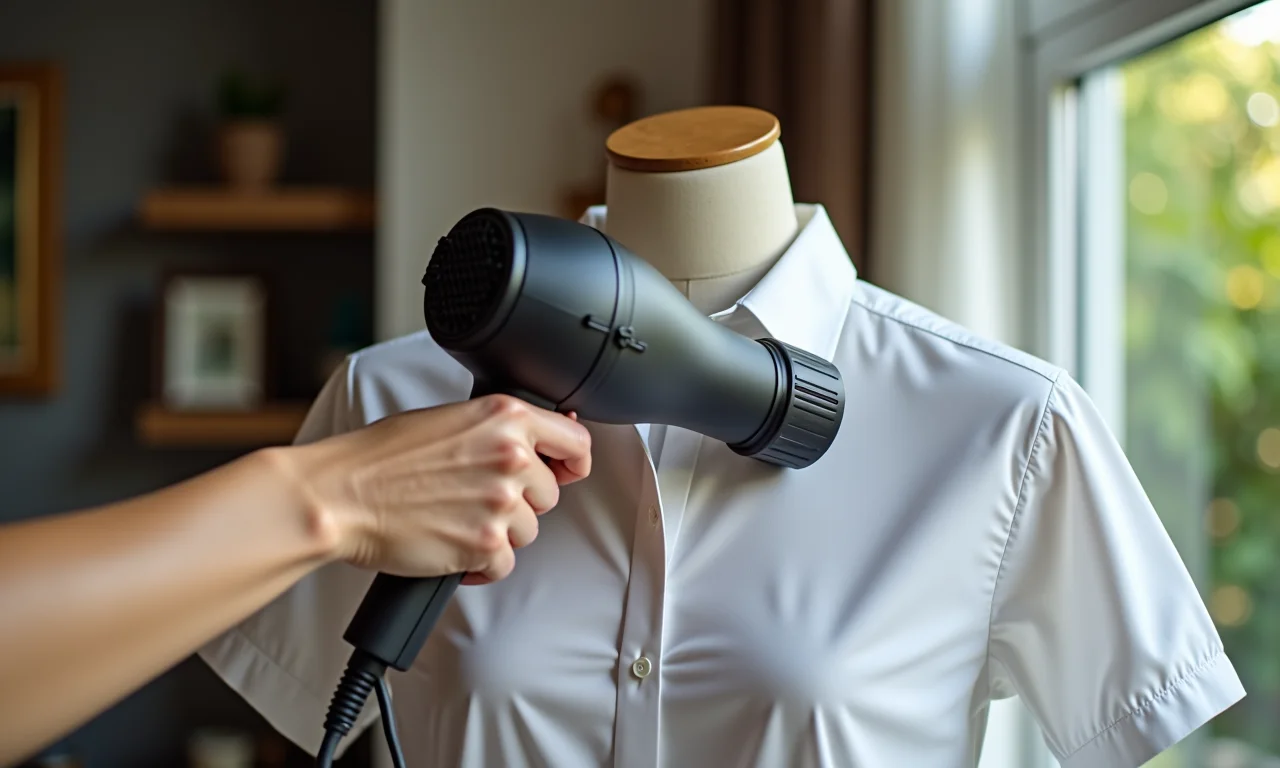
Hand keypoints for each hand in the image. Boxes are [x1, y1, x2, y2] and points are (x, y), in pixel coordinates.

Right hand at [283, 395, 591, 583]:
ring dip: (497, 533)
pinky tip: (451, 546)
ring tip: (454, 519)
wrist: (339, 495)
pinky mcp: (485, 544)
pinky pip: (503, 564)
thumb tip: (536, 444)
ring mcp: (501, 502)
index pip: (576, 441)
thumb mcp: (448, 419)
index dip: (571, 461)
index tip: (564, 472)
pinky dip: (480, 565)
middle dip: (517, 502)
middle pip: (548, 495)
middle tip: (473, 498)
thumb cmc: (379, 458)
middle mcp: (510, 457)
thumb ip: (497, 429)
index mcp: (505, 417)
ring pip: (527, 532)